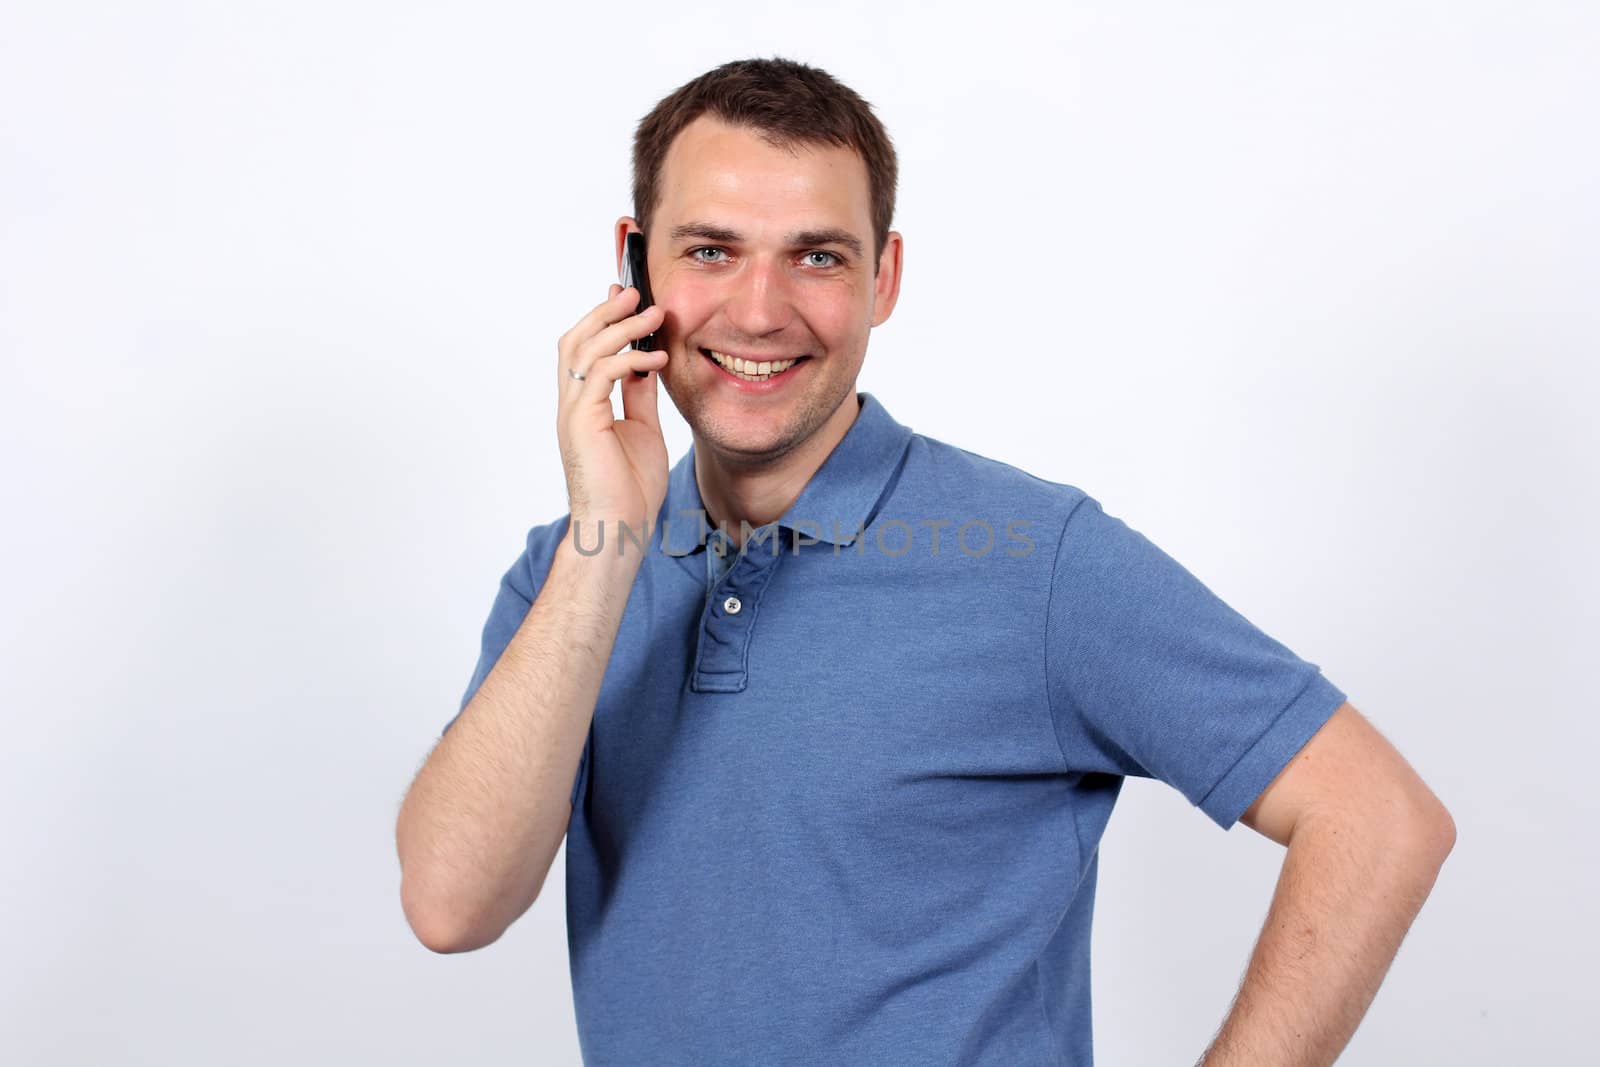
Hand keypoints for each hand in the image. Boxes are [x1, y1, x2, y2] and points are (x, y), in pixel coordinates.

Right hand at [555, 285, 670, 541]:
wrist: (620, 529)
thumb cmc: (630, 491)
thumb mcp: (644, 431)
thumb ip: (640, 396)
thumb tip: (648, 365)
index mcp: (584, 407)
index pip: (584, 351)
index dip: (602, 320)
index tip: (627, 297)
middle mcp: (573, 405)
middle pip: (576, 340)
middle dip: (604, 311)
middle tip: (633, 291)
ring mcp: (574, 413)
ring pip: (585, 350)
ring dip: (619, 326)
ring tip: (651, 313)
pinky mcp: (582, 422)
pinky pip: (602, 374)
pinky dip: (629, 360)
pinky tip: (655, 358)